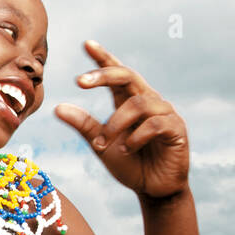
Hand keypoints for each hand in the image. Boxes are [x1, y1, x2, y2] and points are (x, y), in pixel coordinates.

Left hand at [53, 41, 189, 198]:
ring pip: (137, 104)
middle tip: (81, 82)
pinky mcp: (176, 128)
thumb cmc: (130, 164)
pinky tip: (126, 148)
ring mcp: (164, 113)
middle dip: (104, 75)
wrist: (153, 190)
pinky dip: (136, 136)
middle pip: (128, 76)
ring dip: (115, 124)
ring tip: (103, 143)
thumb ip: (84, 126)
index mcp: (129, 101)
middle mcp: (148, 101)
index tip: (87, 45)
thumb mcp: (102, 145)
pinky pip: (155, 123)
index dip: (104, 57)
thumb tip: (58, 108)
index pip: (117, 73)